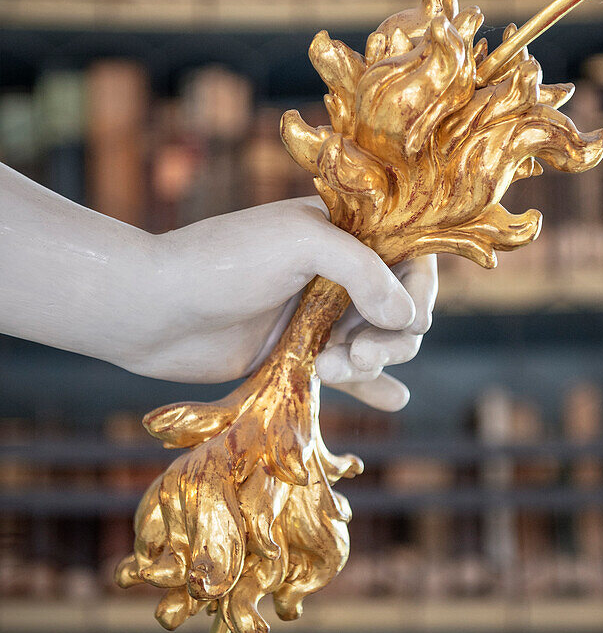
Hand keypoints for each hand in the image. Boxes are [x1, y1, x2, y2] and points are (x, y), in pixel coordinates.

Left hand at [149, 197, 436, 408]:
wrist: (152, 309)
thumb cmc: (223, 261)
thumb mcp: (301, 244)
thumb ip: (363, 271)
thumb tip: (408, 317)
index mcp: (340, 232)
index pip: (408, 256)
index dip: (419, 289)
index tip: (409, 316)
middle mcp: (333, 273)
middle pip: (398, 309)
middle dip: (391, 336)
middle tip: (358, 353)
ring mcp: (315, 316)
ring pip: (375, 343)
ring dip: (371, 362)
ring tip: (335, 370)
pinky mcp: (295, 355)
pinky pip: (347, 374)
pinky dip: (373, 387)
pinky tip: (393, 400)